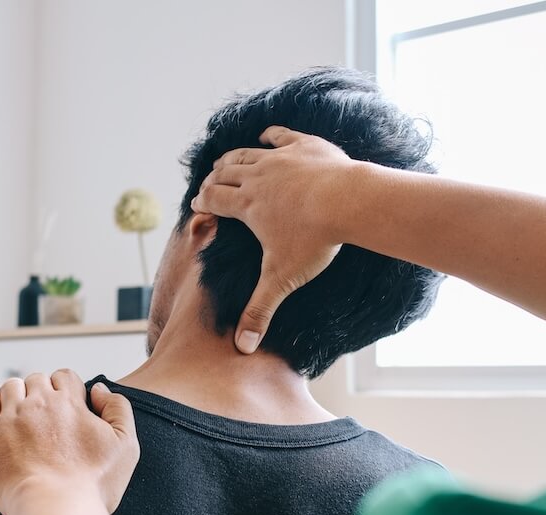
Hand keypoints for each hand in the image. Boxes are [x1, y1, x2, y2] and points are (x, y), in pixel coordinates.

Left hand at [0, 370, 139, 514]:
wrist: (55, 509)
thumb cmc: (92, 484)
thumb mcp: (125, 445)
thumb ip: (118, 408)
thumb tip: (98, 390)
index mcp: (70, 403)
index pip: (65, 377)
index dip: (66, 387)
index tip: (66, 404)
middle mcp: (38, 403)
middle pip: (37, 379)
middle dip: (41, 390)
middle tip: (44, 411)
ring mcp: (11, 418)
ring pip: (11, 387)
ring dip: (17, 391)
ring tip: (20, 405)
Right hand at [192, 126, 354, 353]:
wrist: (349, 202)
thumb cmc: (315, 239)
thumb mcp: (282, 279)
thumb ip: (260, 311)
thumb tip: (243, 347)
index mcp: (246, 205)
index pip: (214, 200)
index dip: (202, 203)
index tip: (196, 205)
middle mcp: (258, 177)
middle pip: (225, 173)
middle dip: (213, 180)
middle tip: (208, 185)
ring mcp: (281, 158)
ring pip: (247, 153)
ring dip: (233, 158)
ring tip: (226, 162)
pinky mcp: (305, 145)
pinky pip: (281, 135)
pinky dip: (270, 135)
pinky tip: (266, 135)